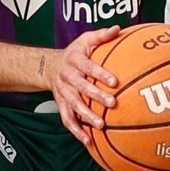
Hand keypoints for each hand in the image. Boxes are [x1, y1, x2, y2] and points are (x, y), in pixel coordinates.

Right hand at [50, 26, 121, 146]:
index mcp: (74, 60)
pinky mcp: (61, 105)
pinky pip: (67, 119)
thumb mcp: (85, 40)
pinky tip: (88, 141)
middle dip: (96, 96)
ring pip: (73, 106)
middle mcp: (66, 77)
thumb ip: (101, 36)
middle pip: (80, 88)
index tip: (115, 81)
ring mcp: (62, 93)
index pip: (88, 67)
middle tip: (113, 103)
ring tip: (101, 125)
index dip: (100, 74)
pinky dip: (76, 131)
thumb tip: (118, 29)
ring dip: (86, 116)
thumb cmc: (75, 53)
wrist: (50, 67)